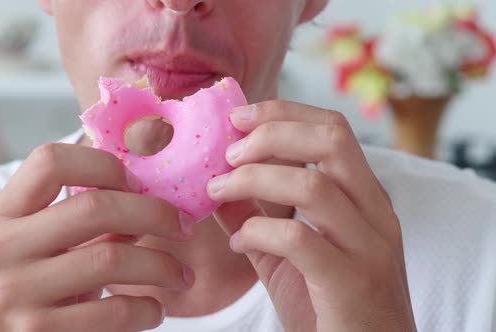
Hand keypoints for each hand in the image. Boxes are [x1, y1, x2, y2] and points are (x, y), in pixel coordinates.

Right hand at [0, 143, 194, 331]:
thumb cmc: (28, 290)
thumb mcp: (40, 248)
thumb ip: (85, 221)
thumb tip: (151, 195)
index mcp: (0, 216)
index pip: (50, 161)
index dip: (104, 165)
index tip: (138, 184)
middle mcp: (0, 249)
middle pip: (94, 208)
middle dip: (155, 214)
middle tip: (183, 228)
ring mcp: (15, 293)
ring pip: (112, 259)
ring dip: (163, 266)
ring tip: (181, 276)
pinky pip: (114, 312)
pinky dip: (147, 309)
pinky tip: (154, 310)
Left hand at [208, 102, 415, 331]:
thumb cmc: (329, 305)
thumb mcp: (286, 254)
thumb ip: (256, 216)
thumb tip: (216, 184)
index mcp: (365, 197)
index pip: (333, 128)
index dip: (283, 113)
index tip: (238, 118)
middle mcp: (375, 213)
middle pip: (331, 139)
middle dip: (271, 133)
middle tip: (229, 152)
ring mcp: (368, 247)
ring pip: (312, 185)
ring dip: (253, 179)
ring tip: (218, 191)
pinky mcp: (351, 283)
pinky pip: (299, 238)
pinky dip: (258, 231)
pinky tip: (239, 242)